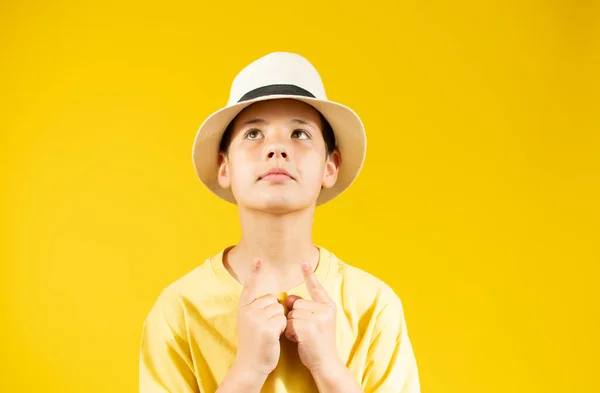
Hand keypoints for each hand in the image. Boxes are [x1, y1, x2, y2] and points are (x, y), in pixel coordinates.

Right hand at [234, 258, 286, 377]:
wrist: (250, 365)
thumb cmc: (255, 344)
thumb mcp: (250, 323)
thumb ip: (257, 309)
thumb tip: (274, 298)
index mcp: (243, 308)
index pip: (250, 287)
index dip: (254, 272)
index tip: (257, 258)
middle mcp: (248, 311)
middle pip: (272, 299)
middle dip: (275, 311)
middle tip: (266, 327)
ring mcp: (256, 319)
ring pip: (279, 309)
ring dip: (279, 321)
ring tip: (270, 333)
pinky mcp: (266, 328)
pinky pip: (283, 320)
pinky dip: (283, 328)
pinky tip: (274, 337)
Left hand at [284, 262, 341, 374]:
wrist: (325, 362)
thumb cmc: (317, 342)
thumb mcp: (315, 321)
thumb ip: (304, 307)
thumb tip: (289, 297)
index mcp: (328, 306)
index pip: (316, 287)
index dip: (309, 274)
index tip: (303, 262)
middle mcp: (325, 309)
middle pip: (297, 304)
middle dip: (295, 317)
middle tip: (305, 331)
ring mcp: (318, 318)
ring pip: (291, 314)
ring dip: (292, 326)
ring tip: (302, 336)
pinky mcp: (309, 328)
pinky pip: (290, 324)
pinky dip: (290, 333)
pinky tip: (299, 340)